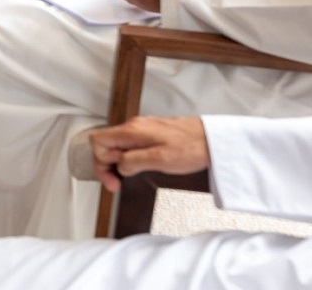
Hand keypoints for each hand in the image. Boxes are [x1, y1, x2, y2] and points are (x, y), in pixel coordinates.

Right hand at [90, 116, 209, 191]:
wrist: (213, 140)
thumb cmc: (192, 148)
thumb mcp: (160, 160)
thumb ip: (133, 162)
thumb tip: (118, 166)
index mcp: (133, 131)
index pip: (98, 141)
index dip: (100, 162)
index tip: (113, 179)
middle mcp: (135, 127)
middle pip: (105, 144)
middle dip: (106, 166)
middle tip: (117, 184)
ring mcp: (143, 129)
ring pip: (118, 145)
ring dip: (118, 164)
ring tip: (128, 178)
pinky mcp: (152, 134)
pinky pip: (131, 146)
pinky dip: (129, 159)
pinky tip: (139, 169)